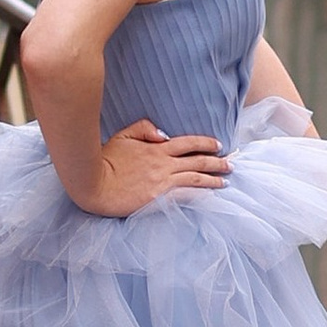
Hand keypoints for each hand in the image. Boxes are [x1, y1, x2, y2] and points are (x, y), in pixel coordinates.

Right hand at [83, 118, 227, 217]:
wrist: (95, 184)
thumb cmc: (105, 160)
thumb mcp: (122, 136)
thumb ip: (143, 128)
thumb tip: (164, 133)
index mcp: (156, 148)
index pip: (187, 143)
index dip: (205, 143)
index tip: (218, 145)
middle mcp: (163, 164)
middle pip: (197, 161)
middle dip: (217, 162)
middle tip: (231, 164)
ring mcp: (162, 181)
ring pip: (195, 178)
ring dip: (214, 179)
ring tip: (226, 180)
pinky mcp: (159, 198)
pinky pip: (185, 195)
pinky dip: (200, 194)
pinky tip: (210, 196)